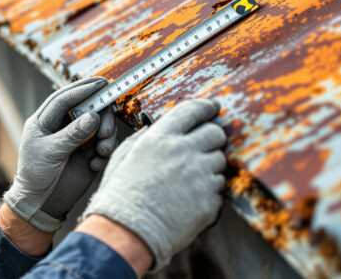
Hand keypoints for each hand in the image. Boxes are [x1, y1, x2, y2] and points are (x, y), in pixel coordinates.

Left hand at [3, 77, 116, 231]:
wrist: (42, 204)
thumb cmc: (37, 175)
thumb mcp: (51, 152)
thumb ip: (72, 133)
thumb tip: (93, 116)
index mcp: (45, 120)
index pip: (64, 98)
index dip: (82, 89)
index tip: (101, 83)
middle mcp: (63, 126)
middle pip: (87, 108)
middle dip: (101, 114)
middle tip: (106, 127)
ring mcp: (78, 139)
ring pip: (100, 124)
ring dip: (106, 135)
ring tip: (101, 150)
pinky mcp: (90, 153)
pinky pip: (105, 143)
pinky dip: (105, 151)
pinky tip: (95, 164)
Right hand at [80, 99, 226, 270]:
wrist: (127, 233)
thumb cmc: (120, 195)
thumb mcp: (124, 156)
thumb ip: (143, 137)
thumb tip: (153, 128)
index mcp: (161, 138)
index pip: (193, 110)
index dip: (206, 107)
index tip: (213, 108)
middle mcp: (184, 152)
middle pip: (215, 134)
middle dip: (212, 139)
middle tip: (202, 149)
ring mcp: (200, 177)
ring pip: (220, 162)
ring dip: (209, 168)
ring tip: (187, 183)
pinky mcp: (210, 201)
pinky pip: (219, 189)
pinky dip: (209, 193)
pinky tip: (189, 201)